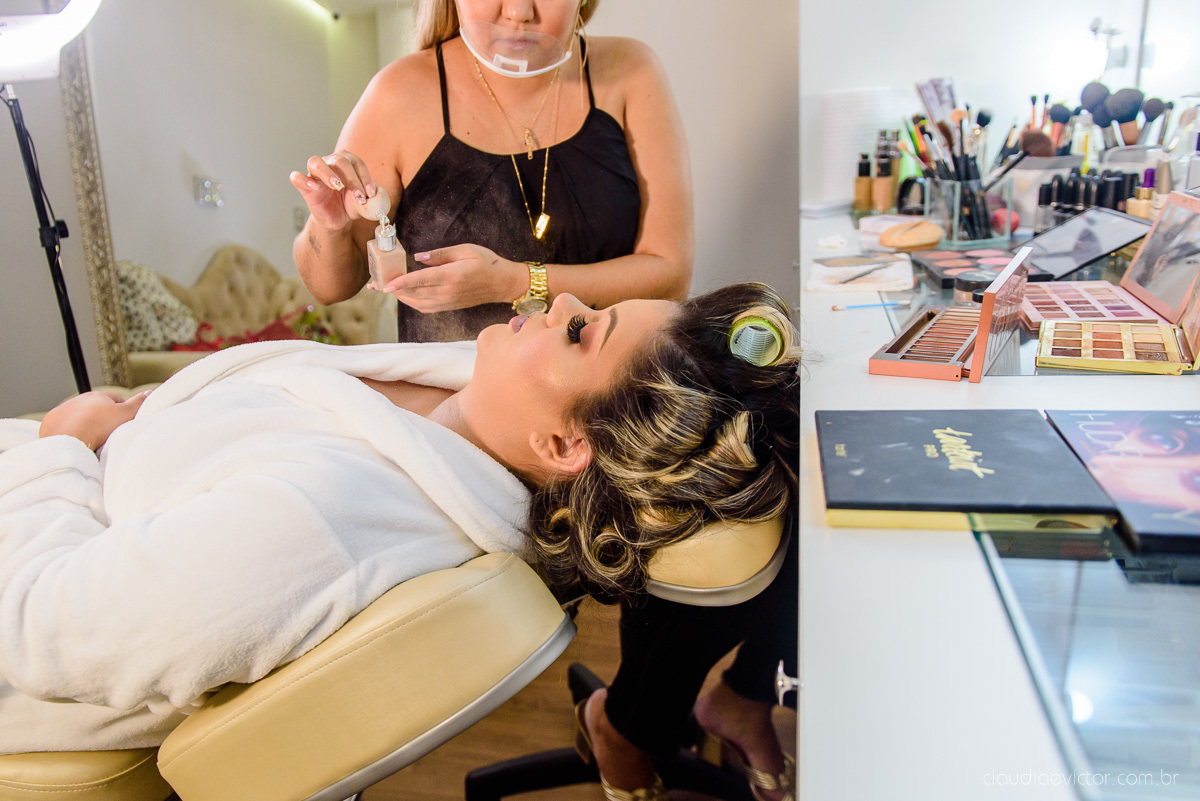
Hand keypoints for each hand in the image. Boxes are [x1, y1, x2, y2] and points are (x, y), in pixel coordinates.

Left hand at [39, 390, 149, 451]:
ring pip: (79, 417)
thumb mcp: (126, 414)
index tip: (125, 422)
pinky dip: (71, 432)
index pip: (115, 399)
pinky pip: (64, 426)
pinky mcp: (51, 423)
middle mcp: (78, 399)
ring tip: (93, 439)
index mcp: (97, 395)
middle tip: (110, 433)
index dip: (122, 410)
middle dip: (103, 417)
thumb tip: (150, 391)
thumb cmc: (99, 427)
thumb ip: (139, 403)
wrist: (69, 441)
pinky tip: (77, 441)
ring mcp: (63, 410)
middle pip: (95, 408)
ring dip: (86, 424)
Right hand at [288, 150, 381, 231]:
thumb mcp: (364, 202)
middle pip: (339, 160)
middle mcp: (330, 163)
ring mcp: (315, 173)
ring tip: (338, 186)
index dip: (365, 177)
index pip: (356, 163)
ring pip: (315, 162)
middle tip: (360, 196)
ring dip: (328, 173)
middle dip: (352, 179)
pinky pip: (296, 177)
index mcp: (347, 163)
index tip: (371, 193)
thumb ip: (370, 197)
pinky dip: (304, 179)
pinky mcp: (304, 186)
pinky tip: (315, 187)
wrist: (338, 220)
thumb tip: (375, 194)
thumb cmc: (350, 205)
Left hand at [379, 245, 524, 313]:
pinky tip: (404, 295)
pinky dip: (411, 302)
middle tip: (376, 283)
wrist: (503, 284)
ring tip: (386, 288)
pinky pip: (425, 307)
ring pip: (417, 303)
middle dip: (394, 290)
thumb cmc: (487, 262)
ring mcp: (448, 302)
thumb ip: (440, 254)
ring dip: (400, 297)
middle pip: (415, 294)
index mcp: (452, 276)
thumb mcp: (466, 250)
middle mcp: (448, 292)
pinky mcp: (449, 306)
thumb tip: (418, 257)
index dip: (402, 282)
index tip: (386, 284)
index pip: (422, 280)